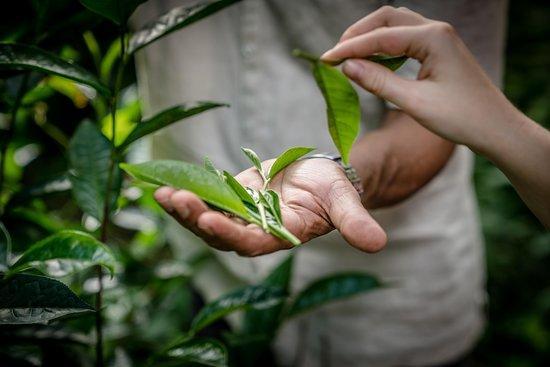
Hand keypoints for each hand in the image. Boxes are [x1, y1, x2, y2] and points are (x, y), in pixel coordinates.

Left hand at [154, 158, 386, 255]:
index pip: (251, 242)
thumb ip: (354, 222)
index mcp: (280, 236)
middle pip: (220, 234)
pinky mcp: (230, 198)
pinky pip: (204, 199)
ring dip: (183, 210)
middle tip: (178, 200)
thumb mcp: (344, 200)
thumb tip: (377, 244)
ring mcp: (240, 216)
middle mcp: (255, 231)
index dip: (230, 234)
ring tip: (162, 194)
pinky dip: (185, 194)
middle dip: (197, 219)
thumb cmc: (332, 189)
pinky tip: (162, 186)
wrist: (317, 176)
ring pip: (206, 219)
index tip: (209, 221)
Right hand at [321, 6, 518, 153]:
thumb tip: (346, 67)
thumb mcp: (414, 103)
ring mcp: (439, 38)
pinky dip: (384, 45)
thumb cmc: (460, 118)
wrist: (495, 128)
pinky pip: (405, 37)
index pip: (381, 36)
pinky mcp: (439, 49)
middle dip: (358, 34)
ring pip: (396, 24)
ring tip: (349, 56)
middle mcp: (437, 30)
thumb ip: (379, 82)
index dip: (350, 48)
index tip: (325, 60)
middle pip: (387, 18)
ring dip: (370, 36)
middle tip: (335, 55)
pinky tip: (373, 60)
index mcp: (433, 38)